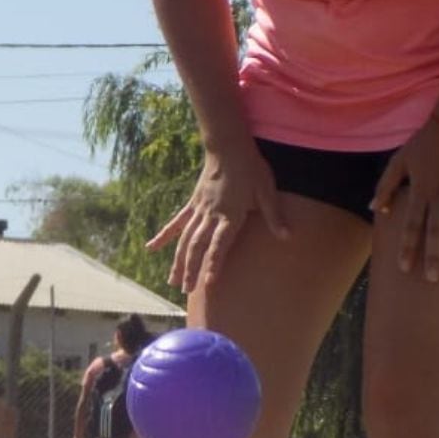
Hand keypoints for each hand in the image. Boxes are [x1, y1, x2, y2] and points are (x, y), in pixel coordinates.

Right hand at [147, 144, 288, 292]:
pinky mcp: (193, 204)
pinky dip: (164, 236)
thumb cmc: (251, 169)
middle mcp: (211, 215)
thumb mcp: (266, 191)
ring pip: (185, 239)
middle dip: (191, 269)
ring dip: (178, 260)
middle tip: (185, 290)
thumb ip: (273, 216)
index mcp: (230, 214)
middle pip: (198, 246)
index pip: (220, 244)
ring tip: (173, 281)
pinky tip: (151, 248)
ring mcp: (199, 210)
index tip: (208, 283)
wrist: (229, 147)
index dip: (213, 264)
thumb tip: (287, 237)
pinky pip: (176, 223)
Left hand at [371, 118, 438, 280]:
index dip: (407, 246)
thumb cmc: (424, 143)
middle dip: (433, 255)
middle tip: (431, 278)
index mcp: (419, 190)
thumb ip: (385, 186)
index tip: (404, 267)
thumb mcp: (398, 161)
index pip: (411, 224)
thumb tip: (372, 209)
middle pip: (435, 229)